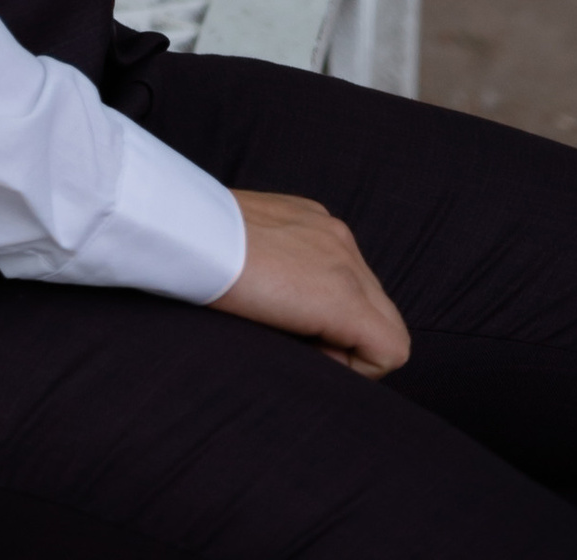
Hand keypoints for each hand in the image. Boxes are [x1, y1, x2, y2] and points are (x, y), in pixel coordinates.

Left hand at [210, 191, 408, 376]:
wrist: (183, 230)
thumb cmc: (220, 293)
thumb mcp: (277, 341)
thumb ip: (321, 348)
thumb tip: (328, 351)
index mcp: (342, 293)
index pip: (394, 348)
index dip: (359, 367)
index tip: (315, 359)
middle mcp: (345, 255)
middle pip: (389, 318)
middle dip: (356, 338)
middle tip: (304, 339)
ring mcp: (329, 227)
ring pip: (368, 285)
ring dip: (344, 305)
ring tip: (291, 307)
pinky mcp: (311, 210)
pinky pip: (342, 252)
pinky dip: (329, 272)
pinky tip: (285, 276)